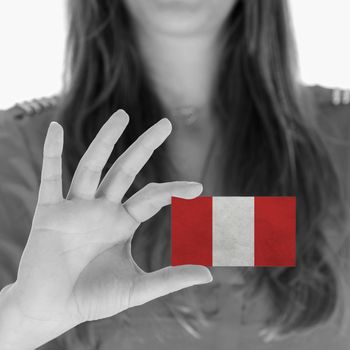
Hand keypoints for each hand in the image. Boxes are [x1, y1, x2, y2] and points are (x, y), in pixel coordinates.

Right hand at [1, 110, 211, 348]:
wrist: (52, 311)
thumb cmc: (92, 299)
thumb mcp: (136, 288)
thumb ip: (170, 279)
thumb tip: (209, 275)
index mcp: (122, 223)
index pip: (153, 197)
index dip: (174, 190)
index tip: (198, 188)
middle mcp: (102, 209)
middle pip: (126, 170)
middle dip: (145, 147)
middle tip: (166, 124)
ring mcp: (76, 208)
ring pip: (92, 166)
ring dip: (106, 140)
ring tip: (123, 115)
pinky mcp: (49, 213)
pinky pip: (49, 178)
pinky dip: (51, 153)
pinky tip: (55, 128)